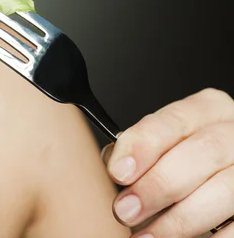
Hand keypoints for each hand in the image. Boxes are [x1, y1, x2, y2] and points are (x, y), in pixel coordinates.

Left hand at [102, 88, 233, 237]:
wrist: (209, 179)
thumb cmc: (181, 160)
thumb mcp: (163, 143)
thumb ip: (140, 150)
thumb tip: (113, 166)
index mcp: (205, 110)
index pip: (172, 121)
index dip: (143, 146)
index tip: (118, 172)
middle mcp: (232, 132)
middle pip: (201, 153)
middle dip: (158, 185)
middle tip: (125, 210)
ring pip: (224, 189)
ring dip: (180, 219)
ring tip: (147, 237)